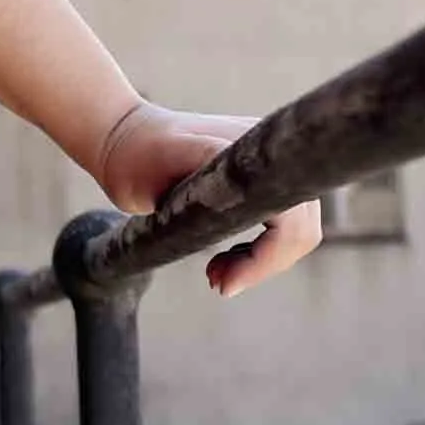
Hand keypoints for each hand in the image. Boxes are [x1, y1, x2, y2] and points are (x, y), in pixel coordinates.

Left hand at [96, 98, 320, 297]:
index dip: (269, 256)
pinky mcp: (256, 187)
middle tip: (219, 283)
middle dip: (264, 263)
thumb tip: (248, 196)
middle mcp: (269, 160)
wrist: (123, 140)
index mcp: (254, 153)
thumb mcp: (168, 164)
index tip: (228, 283)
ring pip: (292, 231)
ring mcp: (266, 173)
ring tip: (216, 274)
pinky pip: (277, 227)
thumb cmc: (138, 153)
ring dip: (260, 261)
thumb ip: (210, 173)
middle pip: (300, 227)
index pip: (293, 216)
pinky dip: (255, 253)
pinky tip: (223, 262)